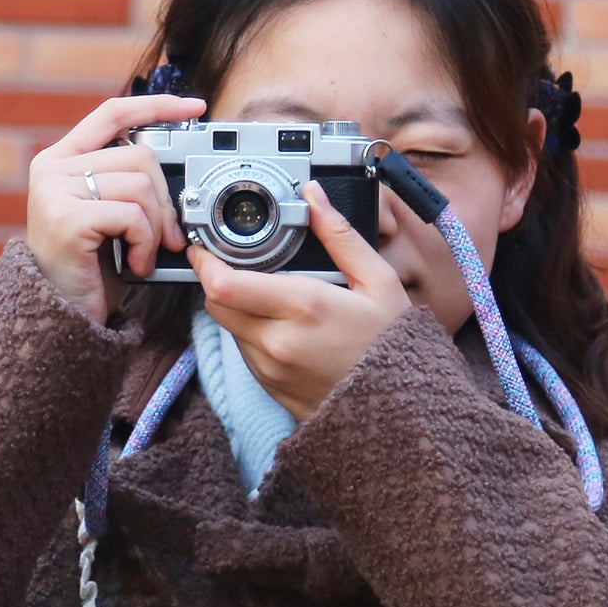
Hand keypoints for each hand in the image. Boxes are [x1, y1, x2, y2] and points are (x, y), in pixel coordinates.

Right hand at [25, 93, 205, 325]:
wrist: (60, 315)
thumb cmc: (90, 268)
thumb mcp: (108, 215)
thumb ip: (127, 182)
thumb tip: (178, 169)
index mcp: (61, 159)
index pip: (112, 114)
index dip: (155, 105)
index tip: (195, 107)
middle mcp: (52, 168)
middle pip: (138, 155)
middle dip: (164, 200)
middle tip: (167, 236)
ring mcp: (55, 191)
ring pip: (139, 185)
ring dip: (155, 227)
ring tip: (144, 254)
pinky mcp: (67, 219)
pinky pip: (132, 216)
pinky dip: (145, 244)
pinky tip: (135, 265)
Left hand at [192, 182, 412, 420]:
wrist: (402, 409)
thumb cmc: (394, 345)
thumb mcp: (378, 282)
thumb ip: (340, 236)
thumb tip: (314, 196)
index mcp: (303, 307)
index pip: (224, 284)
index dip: (205, 262)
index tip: (205, 246)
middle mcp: (278, 342)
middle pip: (217, 304)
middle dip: (218, 280)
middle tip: (235, 264)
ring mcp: (271, 369)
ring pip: (230, 328)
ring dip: (239, 308)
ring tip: (274, 299)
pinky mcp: (270, 388)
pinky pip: (246, 353)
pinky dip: (254, 334)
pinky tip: (287, 329)